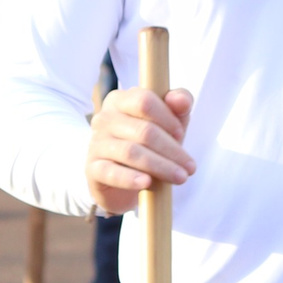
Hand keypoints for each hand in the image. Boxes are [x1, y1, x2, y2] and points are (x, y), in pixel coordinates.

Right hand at [85, 83, 196, 214]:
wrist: (124, 178)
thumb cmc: (151, 142)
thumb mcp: (169, 120)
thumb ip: (179, 103)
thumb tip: (181, 100)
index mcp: (121, 100)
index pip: (144, 101)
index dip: (167, 117)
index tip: (181, 134)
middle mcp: (104, 118)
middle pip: (143, 131)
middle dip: (171, 150)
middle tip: (190, 168)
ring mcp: (96, 143)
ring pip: (131, 152)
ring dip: (160, 166)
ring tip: (180, 178)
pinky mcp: (92, 168)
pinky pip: (111, 172)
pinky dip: (130, 178)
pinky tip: (146, 183)